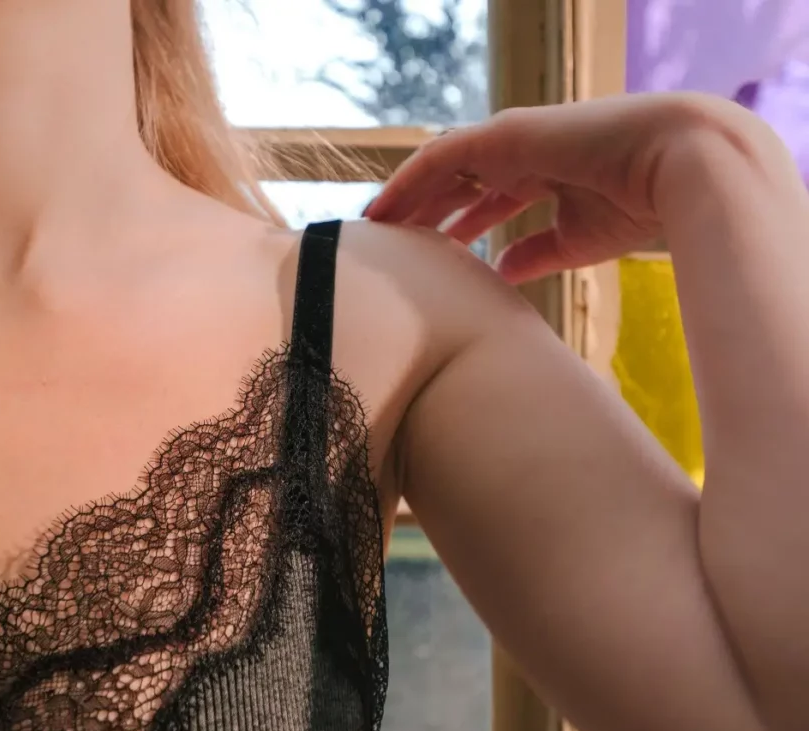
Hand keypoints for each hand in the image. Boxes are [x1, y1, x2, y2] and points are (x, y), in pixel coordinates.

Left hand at [363, 92, 774, 283]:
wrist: (681, 165)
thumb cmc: (641, 203)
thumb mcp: (576, 239)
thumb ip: (535, 253)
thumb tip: (500, 272)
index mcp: (545, 173)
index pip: (486, 199)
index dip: (455, 223)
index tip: (427, 255)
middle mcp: (522, 153)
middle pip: (456, 184)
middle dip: (422, 213)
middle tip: (389, 248)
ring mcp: (510, 139)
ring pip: (440, 170)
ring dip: (406, 200)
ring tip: (374, 232)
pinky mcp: (502, 134)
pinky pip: (438, 159)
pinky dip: (406, 183)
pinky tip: (380, 211)